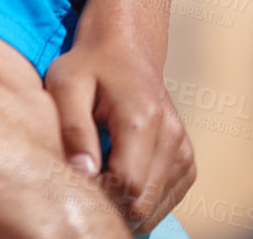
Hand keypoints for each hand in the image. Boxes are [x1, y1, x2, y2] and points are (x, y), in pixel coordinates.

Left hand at [45, 30, 194, 231]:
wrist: (125, 46)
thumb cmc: (89, 64)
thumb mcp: (66, 83)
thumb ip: (72, 127)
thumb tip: (83, 172)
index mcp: (142, 119)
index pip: (127, 185)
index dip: (99, 194)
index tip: (77, 182)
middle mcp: (171, 136)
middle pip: (142, 202)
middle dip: (111, 203)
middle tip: (86, 182)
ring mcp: (183, 149)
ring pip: (155, 206)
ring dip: (126, 203)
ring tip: (101, 176)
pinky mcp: (186, 158)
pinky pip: (166, 199)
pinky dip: (143, 198)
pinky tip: (120, 176)